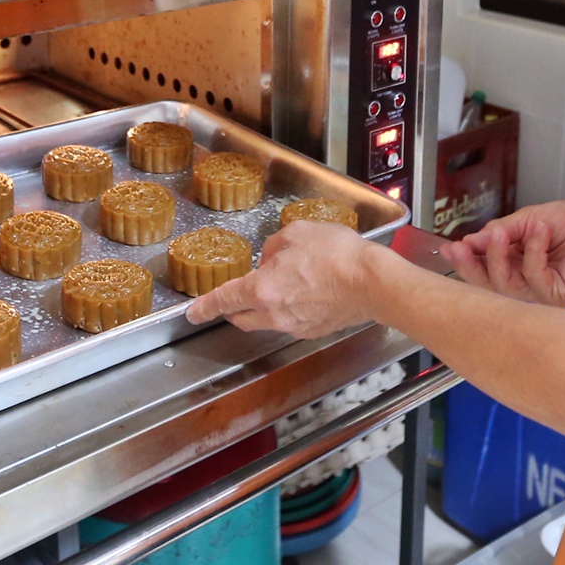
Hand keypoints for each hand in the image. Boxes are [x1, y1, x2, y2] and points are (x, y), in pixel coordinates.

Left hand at [185, 221, 383, 337]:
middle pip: (240, 318)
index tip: (192, 313)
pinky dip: (285, 311)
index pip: (222, 300)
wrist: (372, 282)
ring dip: (259, 309)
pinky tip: (300, 293)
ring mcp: (294, 325)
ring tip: (274, 287)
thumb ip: (273, 246)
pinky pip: (289, 323)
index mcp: (261, 288)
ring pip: (264, 322)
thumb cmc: (336, 255)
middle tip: (231, 297)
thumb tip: (270, 258)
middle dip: (231, 309)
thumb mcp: (296, 233)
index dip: (203, 307)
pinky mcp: (313, 330)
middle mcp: (273, 313)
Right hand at [440, 200, 564, 305]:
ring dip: (499, 255)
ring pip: (505, 285)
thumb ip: (502, 232)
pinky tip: (540, 232)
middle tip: (461, 247)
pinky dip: (534, 252)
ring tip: (504, 231)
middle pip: (488, 285)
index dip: (464, 261)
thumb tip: (472, 240)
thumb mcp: (529, 219)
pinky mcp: (559, 295)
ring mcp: (541, 292)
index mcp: (515, 264)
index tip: (448, 247)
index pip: (483, 269)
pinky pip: (534, 279)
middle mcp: (525, 282)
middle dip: (470, 266)